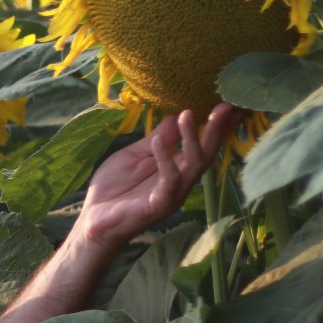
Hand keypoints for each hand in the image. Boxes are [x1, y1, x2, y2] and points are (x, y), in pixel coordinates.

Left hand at [74, 104, 239, 253]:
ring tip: (187, 114)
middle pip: (208, 153)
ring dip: (193, 138)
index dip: (217, 125)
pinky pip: (169, 181)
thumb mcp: (136, 155)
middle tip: (223, 105)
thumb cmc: (114, 188)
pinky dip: (166, 160)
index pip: (204, 144)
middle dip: (217, 128)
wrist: (93, 221)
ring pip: (194, 165)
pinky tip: (158, 141)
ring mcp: (172, 194)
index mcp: (177, 168)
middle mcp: (181, 180)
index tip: (228, 101)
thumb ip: (159, 137)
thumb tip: (178, 113)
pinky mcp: (158, 205)